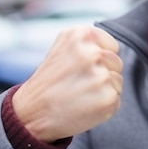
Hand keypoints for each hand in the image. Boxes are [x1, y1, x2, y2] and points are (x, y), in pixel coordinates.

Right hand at [13, 25, 122, 142]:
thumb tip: (113, 48)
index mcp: (81, 34)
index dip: (99, 60)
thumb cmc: (49, 81)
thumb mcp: (63, 48)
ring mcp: (100, 76)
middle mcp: (92, 53)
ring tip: (79, 94)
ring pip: (117, 81)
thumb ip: (89, 43)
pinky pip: (116, 99)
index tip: (81, 69)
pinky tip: (83, 106)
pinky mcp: (108, 98)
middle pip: (117, 63)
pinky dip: (103, 106)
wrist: (30, 113)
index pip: (112, 47)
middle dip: (103, 74)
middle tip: (77, 83)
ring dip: (104, 90)